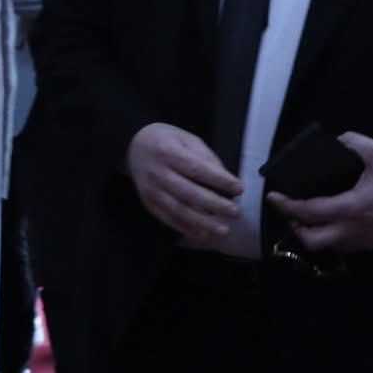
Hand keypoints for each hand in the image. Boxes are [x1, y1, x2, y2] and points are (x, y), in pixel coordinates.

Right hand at [126, 122, 240, 239]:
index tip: (238, 188)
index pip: (197, 168)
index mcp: (168, 152)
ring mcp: (151, 190)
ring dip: (202, 222)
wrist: (133, 146)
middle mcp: (158, 173)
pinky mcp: (148, 203)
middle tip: (235, 212)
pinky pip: (168, 219)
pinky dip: (185, 228)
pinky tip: (202, 234)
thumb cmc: (164, 141)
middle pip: (189, 192)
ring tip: (222, 229)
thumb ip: (204, 155)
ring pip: (179, 210)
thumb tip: (224, 176)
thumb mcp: (186, 138)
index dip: (219, 180)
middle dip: (214, 204)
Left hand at [266, 132, 372, 252]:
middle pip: (311, 240)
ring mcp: (361, 241)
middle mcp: (351, 229)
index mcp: (349, 207)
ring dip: (311, 233)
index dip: (287, 205)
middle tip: (292, 210)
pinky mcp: (370, 244)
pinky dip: (328, 237)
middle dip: (296, 227)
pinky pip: (340, 246)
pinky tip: (330, 221)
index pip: (308, 211)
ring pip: (325, 246)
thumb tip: (338, 141)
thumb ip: (354, 143)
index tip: (273, 197)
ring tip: (307, 216)